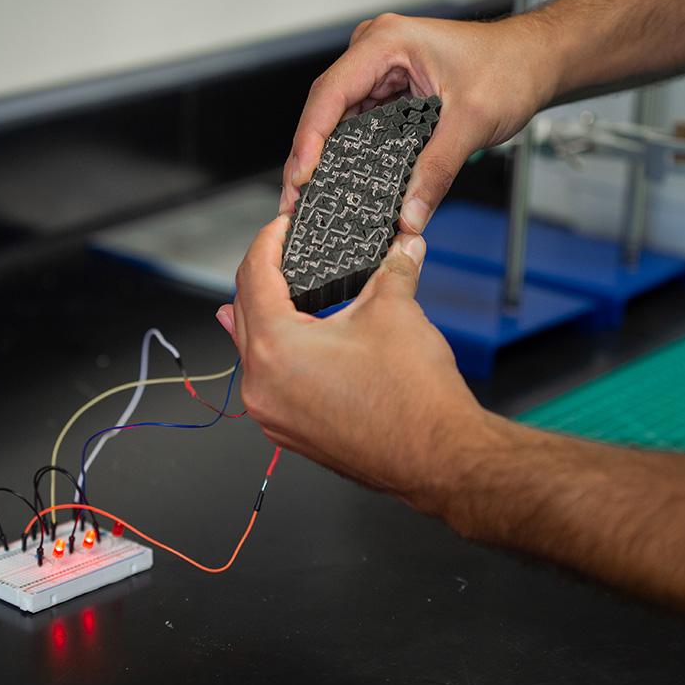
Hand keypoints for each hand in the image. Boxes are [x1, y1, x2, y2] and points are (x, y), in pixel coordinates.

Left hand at [215, 217, 486, 513]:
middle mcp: (262, 387)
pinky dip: (276, 354)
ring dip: (261, 316)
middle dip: (261, 276)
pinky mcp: (291, 433)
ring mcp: (273, 416)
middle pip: (244, 313)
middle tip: (282, 252)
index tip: (282, 226)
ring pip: (252, 352)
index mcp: (275, 349)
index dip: (267, 241)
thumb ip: (391, 270)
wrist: (440, 458)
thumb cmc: (415, 400)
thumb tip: (401, 249)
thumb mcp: (396, 311)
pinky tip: (291, 342)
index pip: (254, 277)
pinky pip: (268, 382)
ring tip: (274, 290)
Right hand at [279, 13, 556, 231]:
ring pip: (338, 122)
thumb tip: (410, 216)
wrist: (535, 61)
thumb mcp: (472, 121)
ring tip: (311, 199)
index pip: (331, 93)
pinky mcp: (389, 95)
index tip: (301, 177)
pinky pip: (359, 128)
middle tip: (296, 201)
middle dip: (309, 158)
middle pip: (325, 111)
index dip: (309, 139)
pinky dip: (350, 157)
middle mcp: (375, 54)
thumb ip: (437, 171)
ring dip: (326, 161)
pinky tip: (342, 184)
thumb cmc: (509, 67)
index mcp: (386, 43)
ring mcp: (379, 74)